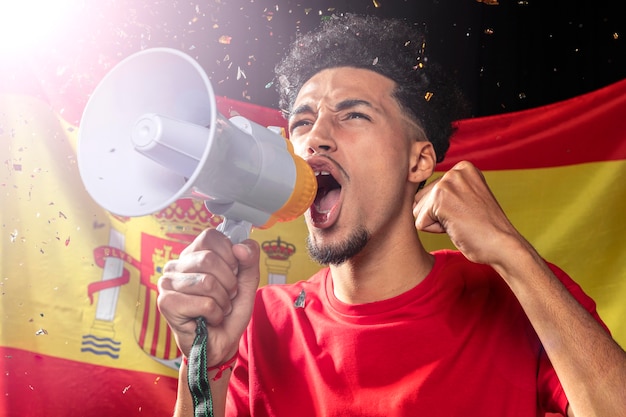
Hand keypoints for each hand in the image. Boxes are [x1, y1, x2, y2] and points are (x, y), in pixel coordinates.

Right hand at [157, 228, 259, 365]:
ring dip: (222, 300)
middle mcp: (176, 265)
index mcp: (193, 254)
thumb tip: (240, 246)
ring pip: (207, 282)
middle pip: (209, 258)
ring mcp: (167, 283)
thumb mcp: (246, 282)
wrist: (220, 343)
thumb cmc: (229, 312)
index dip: (229, 255)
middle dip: (228, 282)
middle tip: (227, 295)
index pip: (210, 236)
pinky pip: (204, 303)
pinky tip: (209, 319)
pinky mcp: (166, 303)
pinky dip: (215, 313)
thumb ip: (249, 259)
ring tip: (218, 307)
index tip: (233, 272)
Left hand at [413, 161, 522, 265]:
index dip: (444, 209)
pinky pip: (420, 223)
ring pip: (418, 211)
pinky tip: (457, 227)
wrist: (503, 244)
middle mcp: (453, 171)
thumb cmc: (484, 227)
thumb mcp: (467, 198)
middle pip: (420, 199)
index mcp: (462, 168)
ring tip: (461, 222)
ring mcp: (446, 184)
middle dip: (437, 215)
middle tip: (465, 218)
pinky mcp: (439, 201)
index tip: (468, 211)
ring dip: (436, 223)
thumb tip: (412, 192)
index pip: (430, 191)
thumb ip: (448, 190)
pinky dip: (435, 231)